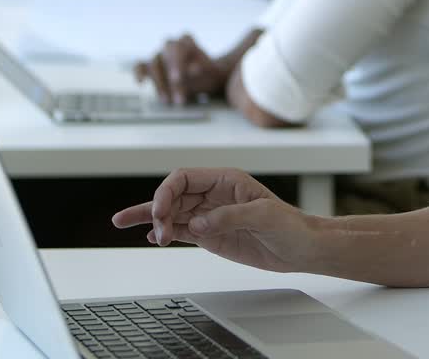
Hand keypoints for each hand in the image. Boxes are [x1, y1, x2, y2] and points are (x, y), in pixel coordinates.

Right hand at [111, 168, 316, 271]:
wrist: (302, 249)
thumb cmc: (290, 226)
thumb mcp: (264, 216)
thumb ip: (229, 217)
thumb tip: (197, 223)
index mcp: (226, 181)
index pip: (184, 178)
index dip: (167, 191)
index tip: (160, 211)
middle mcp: (214, 195)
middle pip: (173, 195)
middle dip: (158, 210)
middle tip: (156, 231)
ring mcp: (210, 215)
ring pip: (172, 212)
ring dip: (153, 220)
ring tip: (126, 226)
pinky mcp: (210, 235)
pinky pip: (180, 230)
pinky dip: (163, 232)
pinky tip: (149, 236)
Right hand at [133, 34, 226, 104]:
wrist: (207, 78)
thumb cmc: (210, 73)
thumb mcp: (212, 71)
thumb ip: (204, 68)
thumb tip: (193, 68)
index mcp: (186, 42)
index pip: (178, 47)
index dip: (176, 62)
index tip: (177, 79)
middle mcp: (171, 46)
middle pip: (164, 55)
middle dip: (167, 76)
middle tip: (175, 93)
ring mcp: (161, 55)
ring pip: (154, 64)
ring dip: (159, 84)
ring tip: (167, 101)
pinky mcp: (152, 66)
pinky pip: (141, 66)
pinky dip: (139, 73)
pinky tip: (141, 83)